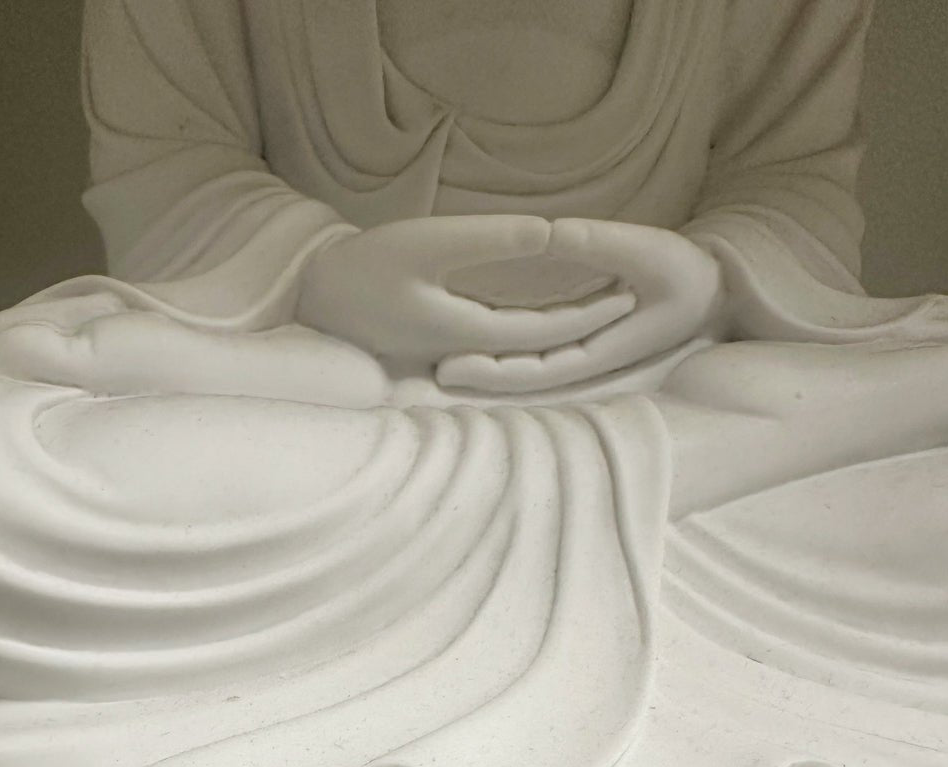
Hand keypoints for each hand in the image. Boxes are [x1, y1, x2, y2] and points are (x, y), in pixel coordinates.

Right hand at [296, 215, 637, 370]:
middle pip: (543, 346)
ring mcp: (457, 351)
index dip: (591, 315)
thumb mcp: (427, 243)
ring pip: (524, 346)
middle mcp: (470, 351)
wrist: (316, 300)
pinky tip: (549, 310)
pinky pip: (503, 340)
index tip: (630, 296)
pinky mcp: (446, 343)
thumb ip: (489, 240)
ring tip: (602, 304)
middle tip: (631, 302)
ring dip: (564, 327)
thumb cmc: (365, 269)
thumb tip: (551, 234)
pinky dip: (535, 325)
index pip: (548, 332)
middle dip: (587, 326)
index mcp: (470, 333)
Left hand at [436, 219, 726, 393]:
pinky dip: (505, 352)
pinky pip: (535, 351)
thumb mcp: (648, 251)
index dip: (497, 369)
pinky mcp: (577, 339)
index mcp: (600, 349)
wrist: (708, 289)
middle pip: (525, 377)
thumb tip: (555, 233)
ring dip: (490, 367)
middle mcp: (584, 359)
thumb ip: (601, 244)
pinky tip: (473, 344)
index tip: (457, 364)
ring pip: (527, 368)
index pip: (539, 369)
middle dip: (483, 376)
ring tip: (441, 363)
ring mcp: (580, 352)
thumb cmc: (684, 271)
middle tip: (436, 372)